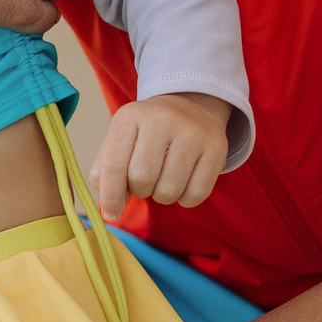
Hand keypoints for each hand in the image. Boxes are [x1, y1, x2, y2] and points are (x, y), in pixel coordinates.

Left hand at [89, 90, 232, 215]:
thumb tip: (109, 207)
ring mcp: (192, 133)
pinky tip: (183, 183)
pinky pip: (196, 194)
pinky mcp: (216, 148)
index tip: (111, 215)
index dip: (110, 197)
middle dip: (139, 191)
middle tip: (144, 181)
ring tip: (163, 179)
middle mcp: (162, 120)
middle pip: (142, 180)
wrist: (191, 106)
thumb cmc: (147, 133)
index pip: (113, 166)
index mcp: (129, 116)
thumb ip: (105, 170)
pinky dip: (185, 199)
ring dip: (162, 196)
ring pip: (169, 191)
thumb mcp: (120, 139)